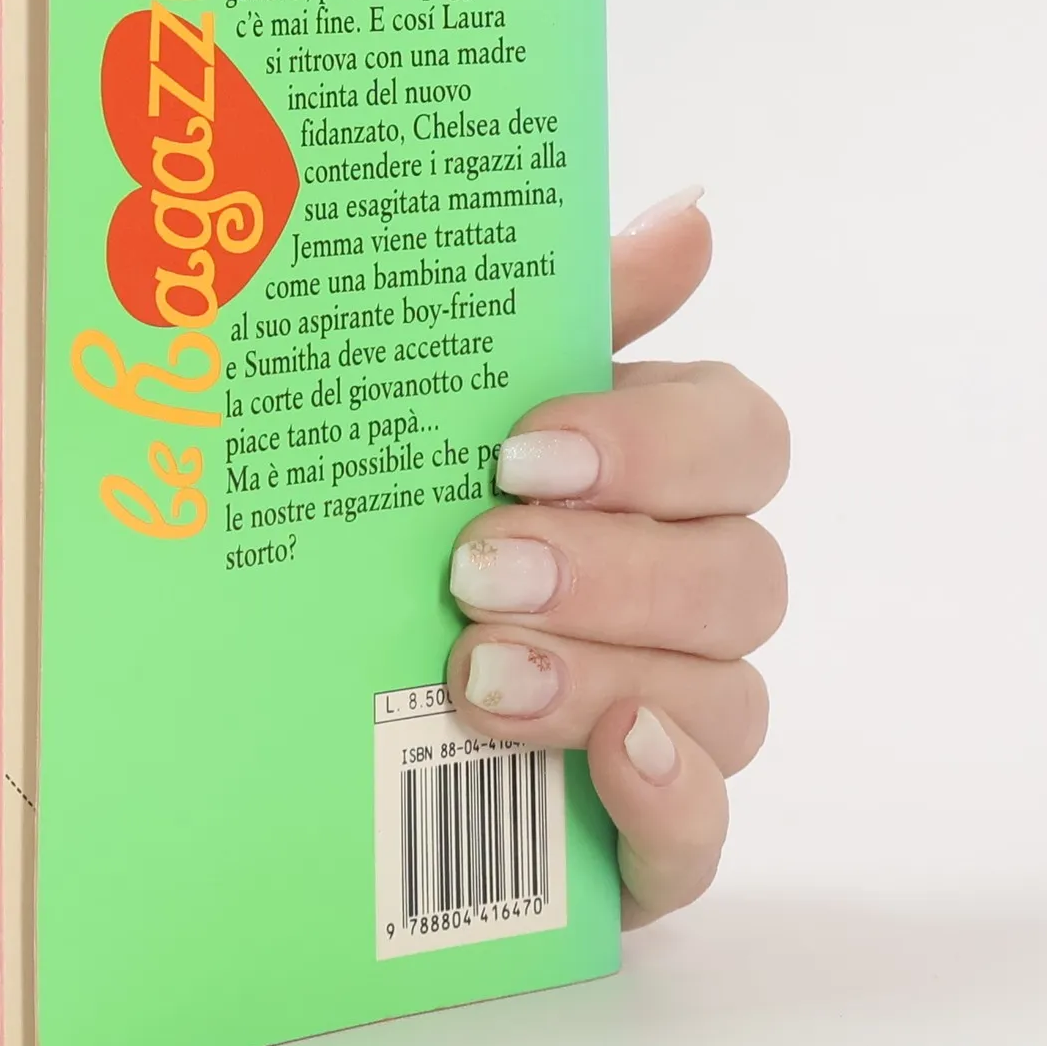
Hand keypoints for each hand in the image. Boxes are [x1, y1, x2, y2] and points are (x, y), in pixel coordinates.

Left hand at [445, 189, 787, 927]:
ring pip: (727, 698)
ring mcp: (681, 716)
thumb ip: (570, 313)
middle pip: (742, 574)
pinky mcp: (645, 831)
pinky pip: (706, 834)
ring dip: (607, 677)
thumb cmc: (407, 520)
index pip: (740, 439)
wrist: (304, 696)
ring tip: (476, 676)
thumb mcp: (457, 409)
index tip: (521, 452)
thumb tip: (691, 211)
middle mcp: (694, 591)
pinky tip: (610, 755)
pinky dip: (669, 796)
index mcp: (662, 475)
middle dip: (612, 572)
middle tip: (475, 571)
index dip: (652, 444)